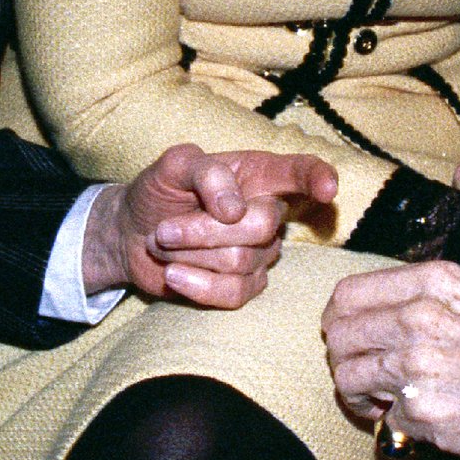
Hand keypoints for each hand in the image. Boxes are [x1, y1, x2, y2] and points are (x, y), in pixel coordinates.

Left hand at [84, 144, 339, 305]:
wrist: (132, 233)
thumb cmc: (159, 192)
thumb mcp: (172, 167)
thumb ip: (205, 171)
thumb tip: (235, 209)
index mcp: (258, 175)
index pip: (300, 172)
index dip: (318, 178)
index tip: (327, 189)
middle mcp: (267, 213)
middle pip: (263, 225)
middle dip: (205, 230)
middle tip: (164, 230)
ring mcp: (260, 253)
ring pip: (240, 260)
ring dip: (188, 254)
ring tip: (162, 244)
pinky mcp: (244, 286)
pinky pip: (234, 293)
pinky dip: (196, 284)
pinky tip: (173, 274)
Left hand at [323, 261, 459, 459]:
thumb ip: (438, 305)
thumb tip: (397, 318)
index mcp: (434, 283)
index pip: (347, 294)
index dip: (341, 322)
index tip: (353, 340)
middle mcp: (417, 316)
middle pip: (336, 335)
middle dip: (343, 360)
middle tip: (363, 379)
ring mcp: (415, 363)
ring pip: (346, 377)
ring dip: (359, 396)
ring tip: (384, 406)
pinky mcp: (420, 409)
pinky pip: (383, 418)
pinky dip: (394, 425)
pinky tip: (421, 423)